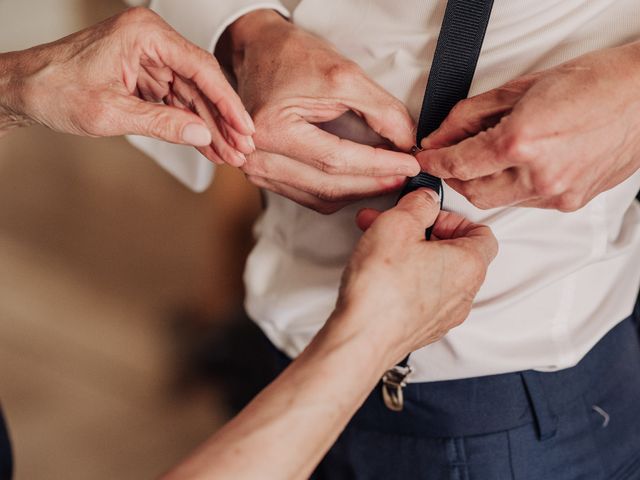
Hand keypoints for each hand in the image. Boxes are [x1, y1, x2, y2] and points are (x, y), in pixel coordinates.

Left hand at [0, 7, 254, 163]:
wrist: (25, 90)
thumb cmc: (55, 90)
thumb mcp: (111, 113)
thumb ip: (161, 123)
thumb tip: (202, 134)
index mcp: (144, 34)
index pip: (200, 68)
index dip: (227, 102)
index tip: (244, 127)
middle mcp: (151, 41)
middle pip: (200, 83)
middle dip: (222, 119)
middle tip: (241, 148)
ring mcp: (149, 58)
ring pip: (192, 95)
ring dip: (209, 126)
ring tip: (228, 153)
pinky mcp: (144, 76)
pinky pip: (176, 101)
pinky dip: (190, 125)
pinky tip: (207, 144)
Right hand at [219, 10, 419, 213]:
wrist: (259, 51)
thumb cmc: (292, 56)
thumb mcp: (343, 74)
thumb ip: (380, 110)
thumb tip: (406, 141)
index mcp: (272, 130)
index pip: (336, 161)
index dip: (378, 165)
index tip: (409, 164)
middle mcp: (256, 156)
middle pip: (328, 187)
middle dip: (372, 184)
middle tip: (404, 175)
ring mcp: (256, 169)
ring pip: (320, 198)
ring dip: (358, 192)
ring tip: (388, 178)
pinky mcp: (263, 174)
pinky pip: (308, 197)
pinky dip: (339, 192)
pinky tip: (361, 181)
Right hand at [333, 189, 497, 365]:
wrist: (362, 337)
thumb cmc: (382, 289)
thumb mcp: (398, 223)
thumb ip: (419, 204)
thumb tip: (426, 199)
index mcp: (469, 265)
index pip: (482, 233)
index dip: (453, 219)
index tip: (426, 215)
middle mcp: (464, 293)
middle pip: (455, 253)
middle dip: (422, 234)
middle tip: (394, 225)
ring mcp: (444, 315)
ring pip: (435, 274)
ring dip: (411, 255)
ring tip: (379, 246)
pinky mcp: (423, 328)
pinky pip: (422, 296)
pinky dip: (406, 280)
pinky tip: (379, 274)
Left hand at [417, 41, 639, 211]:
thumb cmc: (592, 82)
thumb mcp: (519, 89)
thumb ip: (470, 116)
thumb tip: (441, 135)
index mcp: (521, 142)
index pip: (458, 164)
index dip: (435, 162)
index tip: (425, 158)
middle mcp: (538, 175)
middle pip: (473, 192)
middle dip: (456, 177)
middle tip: (452, 158)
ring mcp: (557, 193)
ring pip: (499, 200)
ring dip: (485, 183)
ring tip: (491, 157)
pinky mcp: (570, 202)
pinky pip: (526, 202)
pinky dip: (514, 187)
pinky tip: (522, 166)